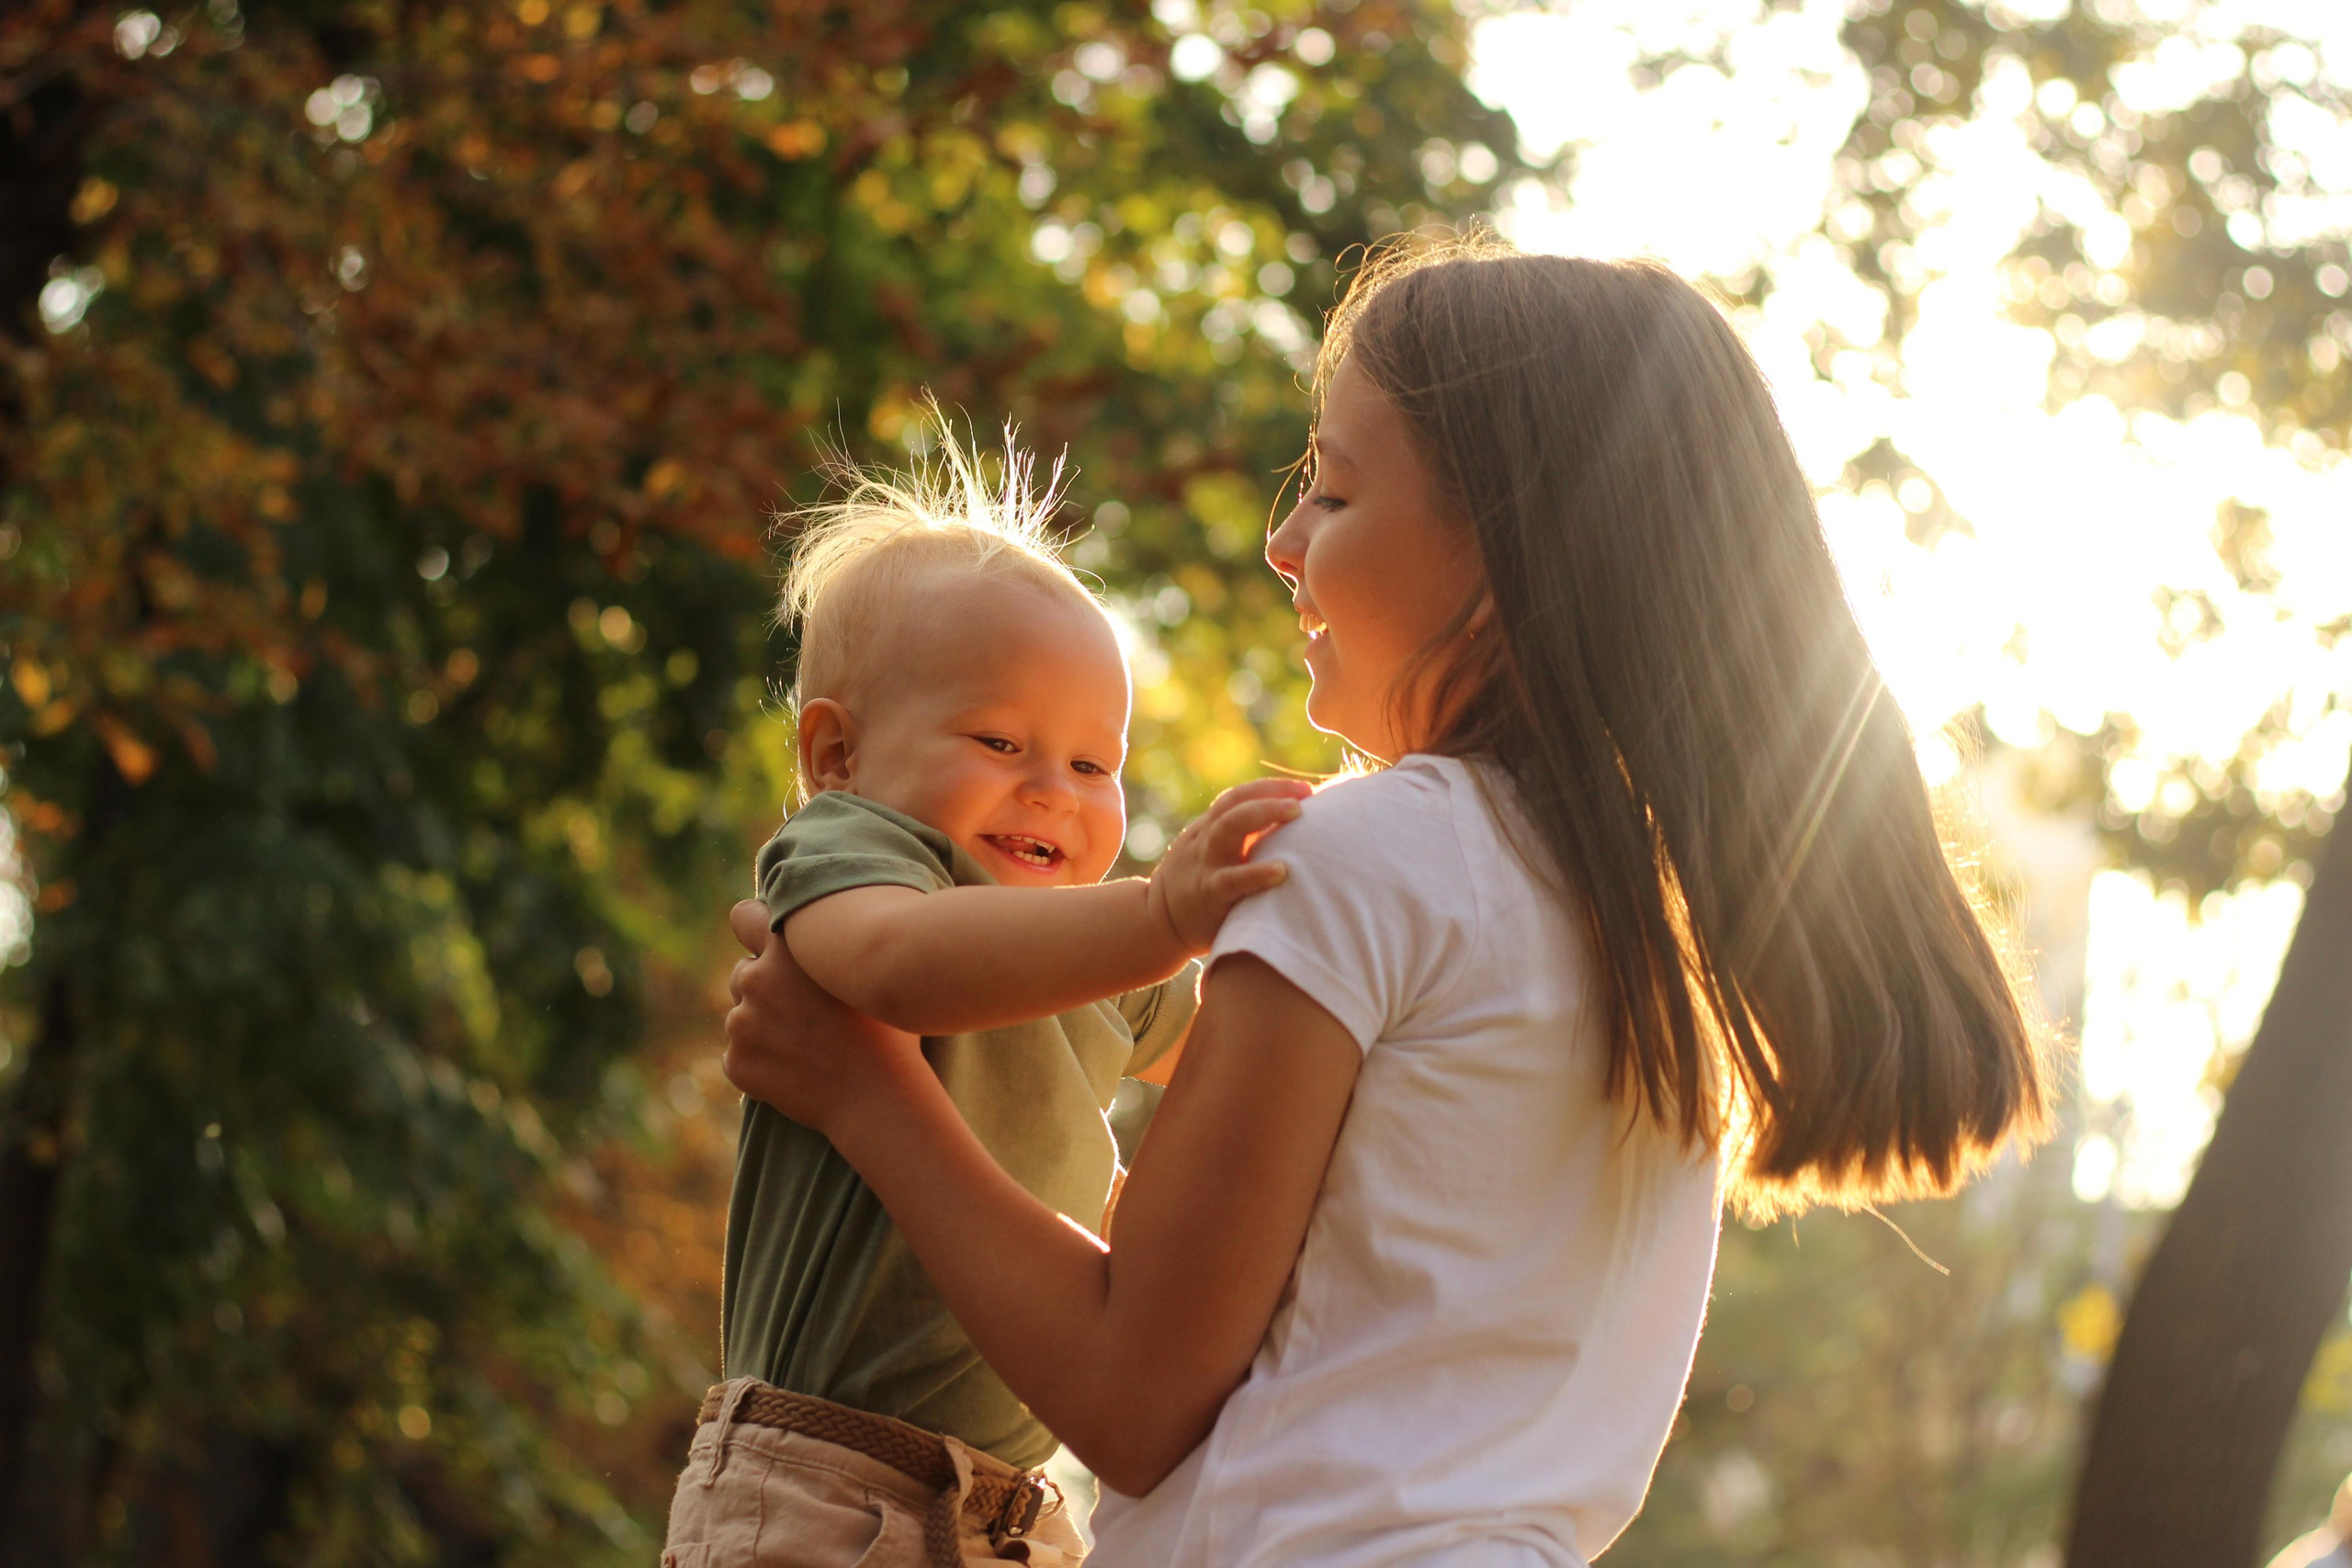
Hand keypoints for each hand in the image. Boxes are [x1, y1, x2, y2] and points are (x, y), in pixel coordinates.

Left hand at [724, 900, 923, 1136]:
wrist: (879, 1097)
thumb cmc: (887, 1031)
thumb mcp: (863, 973)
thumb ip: (826, 951)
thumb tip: (822, 941)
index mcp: (788, 947)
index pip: (745, 916)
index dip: (754, 928)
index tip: (765, 942)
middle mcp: (756, 978)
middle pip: (745, 972)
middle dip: (767, 988)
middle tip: (807, 1014)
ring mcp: (741, 1023)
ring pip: (743, 1017)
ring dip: (764, 1027)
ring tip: (810, 1048)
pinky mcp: (737, 1062)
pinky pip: (741, 1056)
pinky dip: (762, 1064)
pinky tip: (799, 1072)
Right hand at [1146, 778, 1311, 952]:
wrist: (1157, 923)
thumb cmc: (1201, 886)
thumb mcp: (1214, 854)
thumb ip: (1242, 840)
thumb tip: (1292, 830)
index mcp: (1209, 828)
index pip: (1238, 797)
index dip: (1270, 788)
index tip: (1306, 790)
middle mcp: (1206, 839)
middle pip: (1234, 804)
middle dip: (1269, 794)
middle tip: (1305, 795)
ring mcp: (1205, 864)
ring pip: (1228, 828)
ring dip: (1263, 814)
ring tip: (1295, 813)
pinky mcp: (1208, 893)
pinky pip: (1231, 880)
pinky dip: (1256, 874)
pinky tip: (1281, 871)